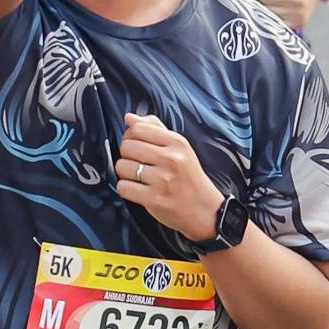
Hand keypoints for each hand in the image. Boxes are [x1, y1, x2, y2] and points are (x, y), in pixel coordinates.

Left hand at [116, 112, 226, 246]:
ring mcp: (163, 180)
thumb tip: (128, 118)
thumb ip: (155, 129)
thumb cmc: (189, 178)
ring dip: (126, 173)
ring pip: (122, 166)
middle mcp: (171, 159)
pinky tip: (138, 190)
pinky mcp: (154, 199)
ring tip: (139, 178)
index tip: (138, 147)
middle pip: (126, 146)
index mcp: (177, 143)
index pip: (137, 129)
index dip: (130, 137)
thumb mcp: (180, 148)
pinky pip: (123, 187)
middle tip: (139, 164)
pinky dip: (126, 189)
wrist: (206, 211)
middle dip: (128, 156)